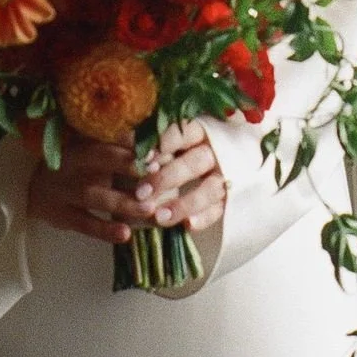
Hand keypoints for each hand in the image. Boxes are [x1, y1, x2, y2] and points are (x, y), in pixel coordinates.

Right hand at [24, 122, 226, 243]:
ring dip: (123, 202)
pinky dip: (105, 230)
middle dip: (129, 165)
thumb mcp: (88, 148)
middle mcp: (72, 162)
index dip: (133, 142)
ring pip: (95, 196)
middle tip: (157, 171)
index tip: (160, 147)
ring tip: (150, 209)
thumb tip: (158, 138)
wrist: (30, 188)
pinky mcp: (62, 216)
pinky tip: (126, 235)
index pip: (109, 137)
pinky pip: (84, 223)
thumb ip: (116, 144)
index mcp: (82, 141)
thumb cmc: (74, 165)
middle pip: (100, 160)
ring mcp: (65, 190)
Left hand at [131, 119, 226, 235]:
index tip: (143, 157)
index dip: (163, 144)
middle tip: (140, 193)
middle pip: (194, 163)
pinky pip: (220, 209)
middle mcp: (215, 151)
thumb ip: (157, 140)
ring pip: (209, 189)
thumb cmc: (189, 144)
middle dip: (167, 178)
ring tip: (159, 217)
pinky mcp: (230, 197)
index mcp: (200, 130)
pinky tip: (188, 226)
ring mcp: (225, 175)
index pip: (183, 133)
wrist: (234, 153)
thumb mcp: (177, 136)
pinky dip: (205, 218)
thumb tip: (122, 141)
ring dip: (184, 203)